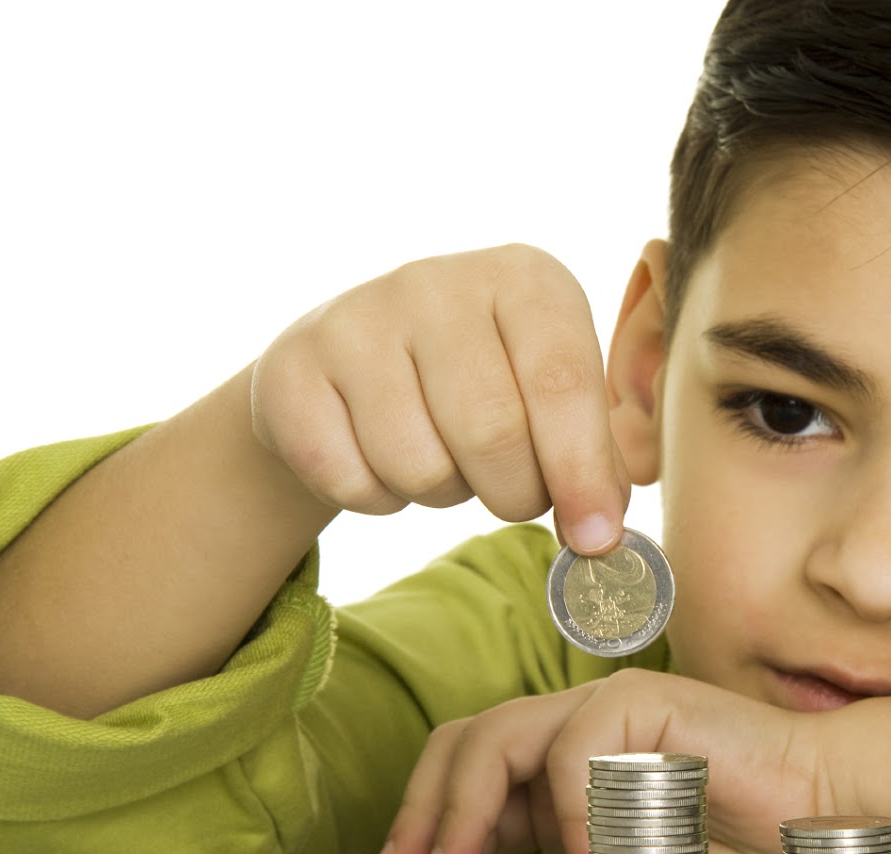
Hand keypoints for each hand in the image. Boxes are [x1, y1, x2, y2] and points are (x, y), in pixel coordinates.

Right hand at [251, 244, 627, 551]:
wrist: (353, 362)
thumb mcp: (553, 400)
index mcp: (525, 278)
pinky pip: (350, 481)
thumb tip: (599, 535)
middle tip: (513, 492)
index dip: (581, 472)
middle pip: (492, 432)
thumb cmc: (485, 384)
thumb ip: (592, 462)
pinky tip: (380, 456)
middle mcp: (437, 282)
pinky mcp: (291, 368)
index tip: (595, 538)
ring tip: (442, 455)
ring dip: (443, 493)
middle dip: (514, 492)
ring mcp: (356, 318)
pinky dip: (378, 498)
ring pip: (419, 466)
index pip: (563, 382)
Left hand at [373, 670, 827, 853]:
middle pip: (466, 741)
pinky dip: (566, 811)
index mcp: (566, 757)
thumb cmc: (735, 836)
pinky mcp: (647, 699)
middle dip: (428, 810)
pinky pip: (575, 748)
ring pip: (501, 737)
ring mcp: (610, 704)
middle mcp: (578, 722)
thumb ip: (559, 850)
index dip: (426, 814)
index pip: (468, 762)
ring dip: (472, 811)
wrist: (818, 808)